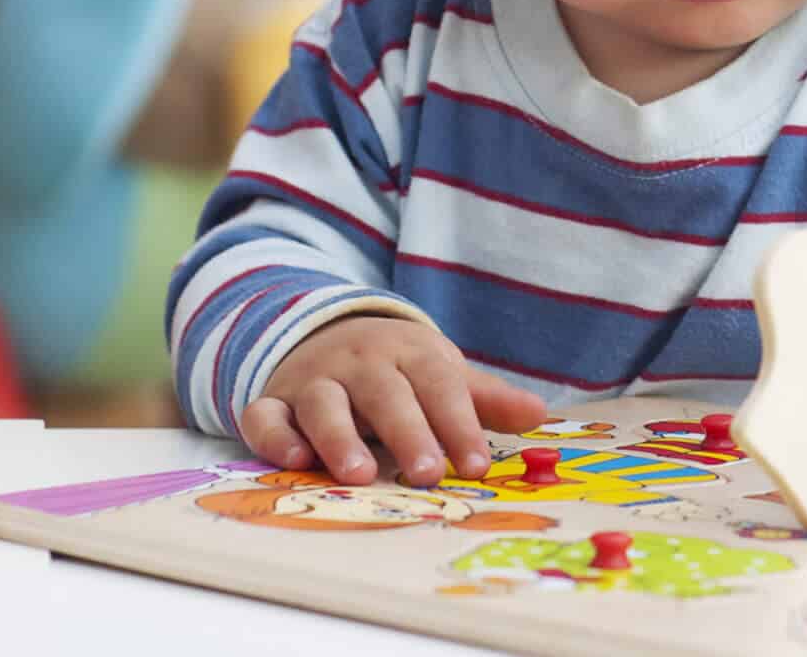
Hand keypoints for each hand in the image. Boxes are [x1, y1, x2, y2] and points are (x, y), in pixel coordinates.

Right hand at [240, 315, 545, 486]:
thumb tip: (539, 416)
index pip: (440, 386)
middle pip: (386, 394)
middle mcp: (361, 362)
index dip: (460, 424)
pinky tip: (295, 461)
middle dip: (408, 432)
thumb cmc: (398, 370)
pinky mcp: (274, 400)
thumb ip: (485, 399)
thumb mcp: (441, 374)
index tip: (477, 465)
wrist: (327, 332)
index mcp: (410, 353)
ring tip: (360, 474)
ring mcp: (315, 379)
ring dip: (340, 437)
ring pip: (325, 404)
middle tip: (427, 472)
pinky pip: (266, 415)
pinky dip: (275, 436)